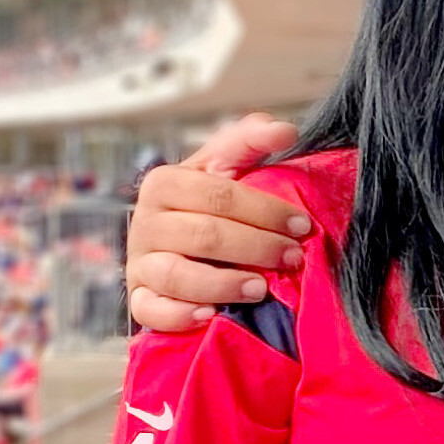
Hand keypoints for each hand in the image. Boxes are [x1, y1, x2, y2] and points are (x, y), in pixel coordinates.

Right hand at [125, 114, 311, 331]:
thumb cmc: (205, 206)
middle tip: (294, 257)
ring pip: (177, 274)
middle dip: (256, 247)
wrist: (173, 246)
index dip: (265, 210)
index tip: (303, 225)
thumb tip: (284, 129)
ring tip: (261, 289)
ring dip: (223, 283)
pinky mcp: (139, 298)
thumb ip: (248, 144)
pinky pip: (151, 310)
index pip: (218, 195)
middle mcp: (146, 222)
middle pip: (204, 234)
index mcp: (165, 183)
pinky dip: (180, 314)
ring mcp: (140, 262)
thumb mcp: (222, 169)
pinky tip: (211, 314)